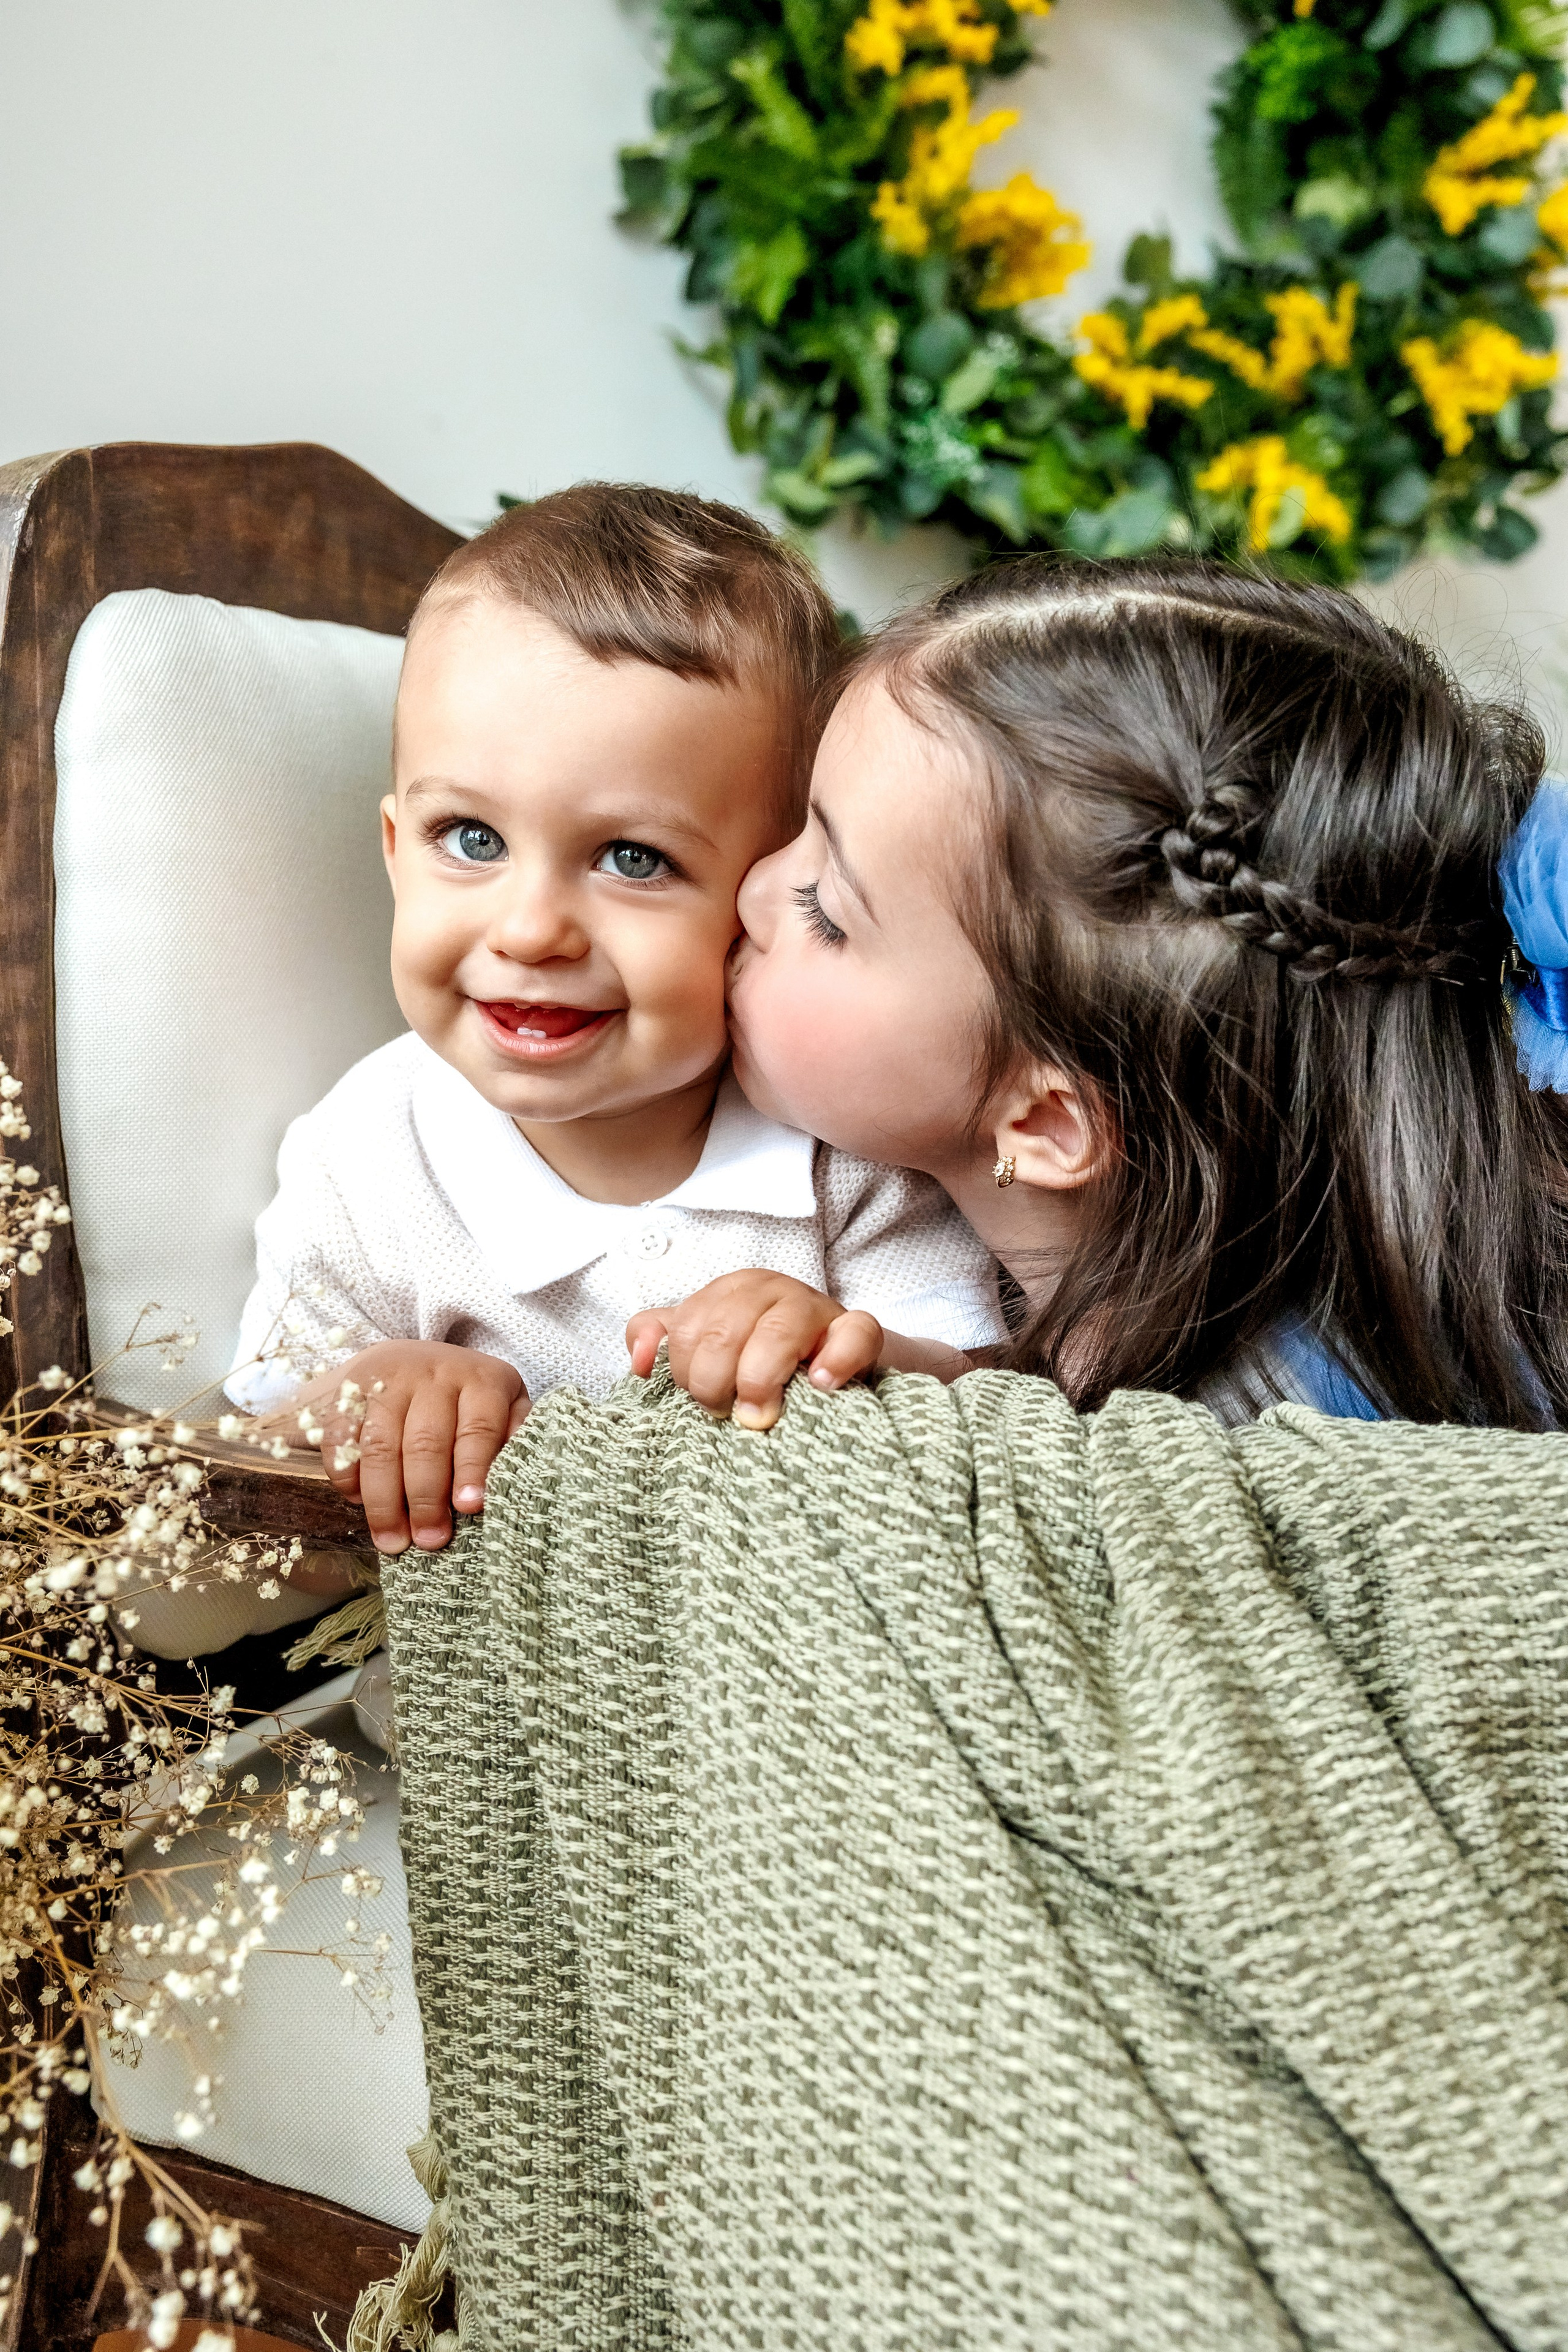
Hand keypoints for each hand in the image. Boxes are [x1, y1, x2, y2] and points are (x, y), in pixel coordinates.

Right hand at [286, 1340, 528, 1554]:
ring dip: (383, 1499)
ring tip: (391, 1539)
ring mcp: (389, 1381)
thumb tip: (514, 1482)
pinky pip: (341, 1436)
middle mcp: (435, 1375)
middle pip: (425, 1442)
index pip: (478, 1428)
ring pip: (381, 1444)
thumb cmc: (471, 1401)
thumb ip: (515, 1438)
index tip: (468, 1507)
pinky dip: (346, 1473)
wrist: (416, 1361)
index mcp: (481, 1382)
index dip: (472, 1469)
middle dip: (426, 1497)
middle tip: (429, 1540)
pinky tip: (356, 1500)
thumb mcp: (506, 1408)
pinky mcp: (351, 1391)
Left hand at [626, 1271, 882, 1431]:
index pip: (688, 1329)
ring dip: (760, 1380)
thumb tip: (639, 1362)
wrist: (830, 1364)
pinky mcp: (857, 1329)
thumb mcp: (702, 1344)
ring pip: (777, 1334)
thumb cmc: (757, 1358)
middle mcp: (770, 1289)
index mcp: (729, 1290)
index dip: (684, 1374)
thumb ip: (659, 1340)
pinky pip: (855, 1333)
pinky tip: (818, 1384)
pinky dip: (835, 1360)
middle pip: (725, 1333)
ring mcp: (815, 1307)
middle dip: (715, 1384)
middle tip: (725, 1413)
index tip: (698, 1399)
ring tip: (759, 1415)